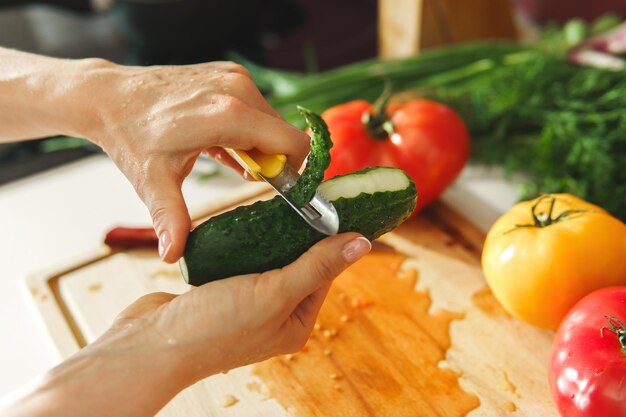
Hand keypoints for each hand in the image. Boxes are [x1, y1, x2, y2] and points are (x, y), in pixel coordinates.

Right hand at [1, 234, 370, 416]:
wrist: (149, 343)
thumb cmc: (214, 328)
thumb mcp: (275, 293)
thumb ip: (317, 265)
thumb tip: (362, 243)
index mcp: (294, 323)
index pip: (323, 274)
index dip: (330, 242)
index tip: (333, 209)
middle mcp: (273, 315)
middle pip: (296, 265)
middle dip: (297, 236)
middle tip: (299, 203)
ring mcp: (245, 304)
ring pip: (267, 260)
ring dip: (269, 237)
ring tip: (271, 209)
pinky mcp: (219, 291)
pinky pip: (240, 261)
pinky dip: (243, 243)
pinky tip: (242, 223)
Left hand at [74, 59, 309, 262]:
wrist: (108, 95)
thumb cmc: (131, 135)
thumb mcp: (153, 181)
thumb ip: (171, 218)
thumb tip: (173, 256)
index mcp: (228, 116)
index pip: (293, 144)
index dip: (296, 170)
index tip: (282, 189)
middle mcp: (237, 90)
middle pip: (284, 134)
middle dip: (275, 161)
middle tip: (250, 179)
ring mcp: (233, 78)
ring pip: (270, 122)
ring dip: (260, 146)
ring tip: (234, 163)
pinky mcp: (228, 74)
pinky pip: (255, 109)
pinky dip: (249, 131)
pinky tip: (227, 148)